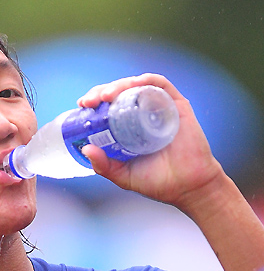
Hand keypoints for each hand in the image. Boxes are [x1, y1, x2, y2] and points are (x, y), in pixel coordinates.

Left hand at [78, 73, 224, 210]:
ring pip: (136, 86)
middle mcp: (142, 113)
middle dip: (101, 92)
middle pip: (119, 92)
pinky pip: (160, 85)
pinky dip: (144, 82)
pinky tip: (132, 87)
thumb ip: (104, 165)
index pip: (108, 106)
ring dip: (118, 85)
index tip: (82, 106)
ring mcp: (159, 108)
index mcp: (128, 126)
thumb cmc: (156, 181)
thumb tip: (85, 149)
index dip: (94, 101)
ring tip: (105, 97)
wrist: (189, 188)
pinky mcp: (177, 105)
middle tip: (89, 102)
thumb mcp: (123, 175)